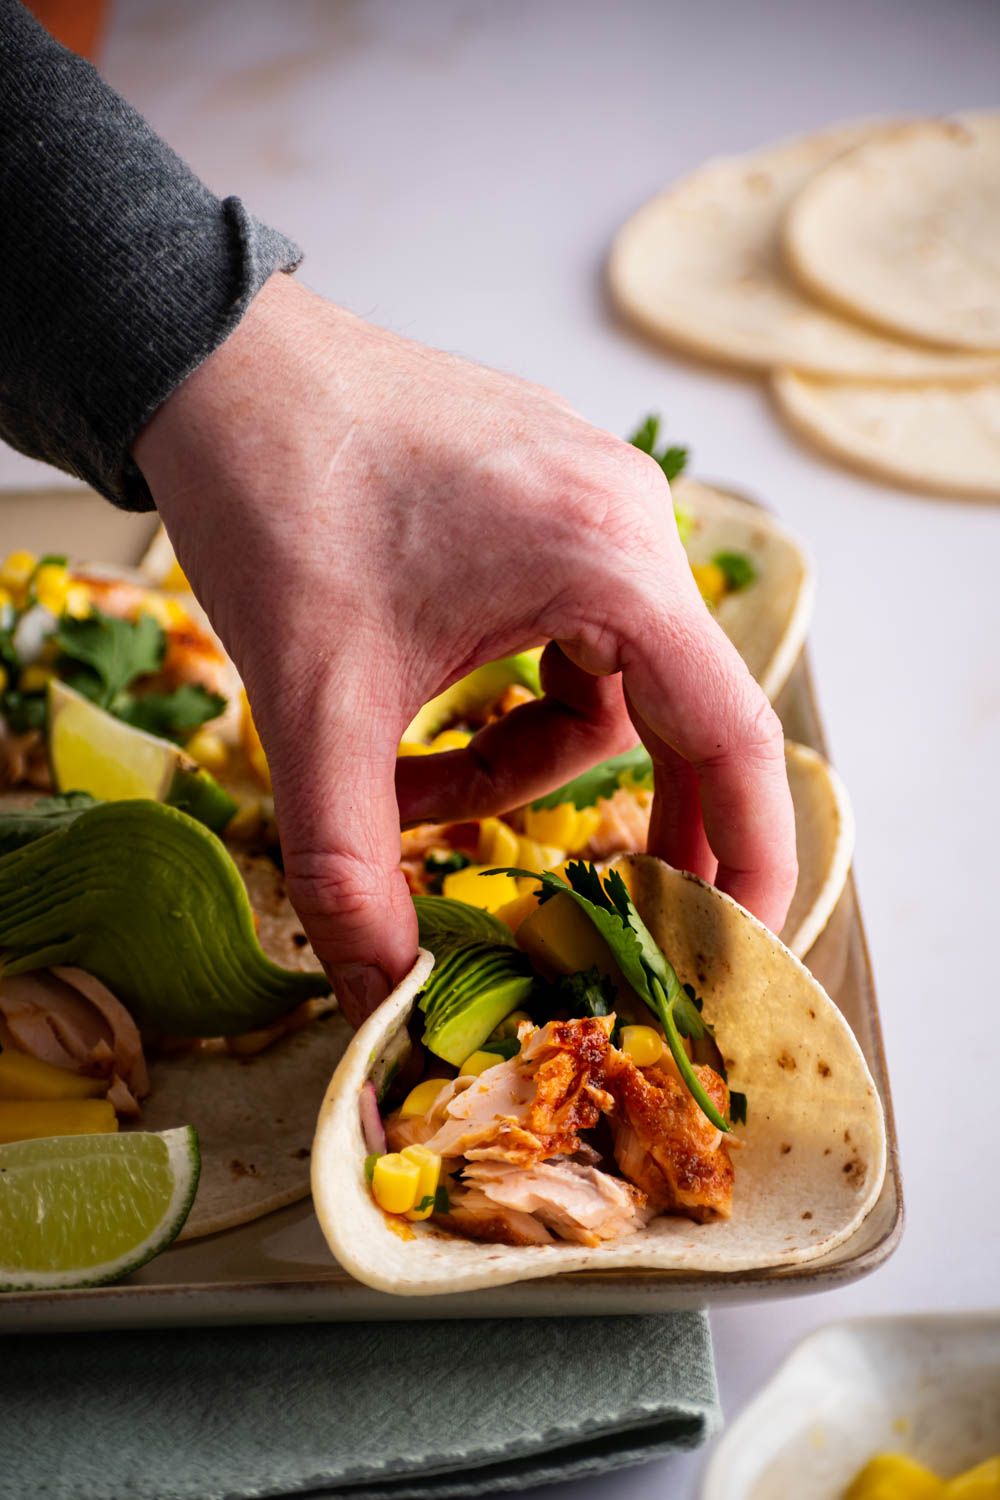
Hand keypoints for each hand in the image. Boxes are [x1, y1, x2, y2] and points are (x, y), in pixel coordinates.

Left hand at [134, 274, 795, 1024]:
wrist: (213, 367)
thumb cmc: (274, 503)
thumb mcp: (313, 707)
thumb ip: (349, 865)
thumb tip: (380, 996)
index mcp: (608, 561)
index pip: (732, 733)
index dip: (749, 854)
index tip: (737, 944)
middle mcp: (626, 522)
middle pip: (672, 712)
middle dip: (626, 822)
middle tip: (612, 922)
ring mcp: (590, 501)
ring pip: (598, 680)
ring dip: (515, 760)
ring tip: (404, 794)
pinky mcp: (546, 499)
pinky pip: (562, 630)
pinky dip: (501, 699)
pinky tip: (416, 717)